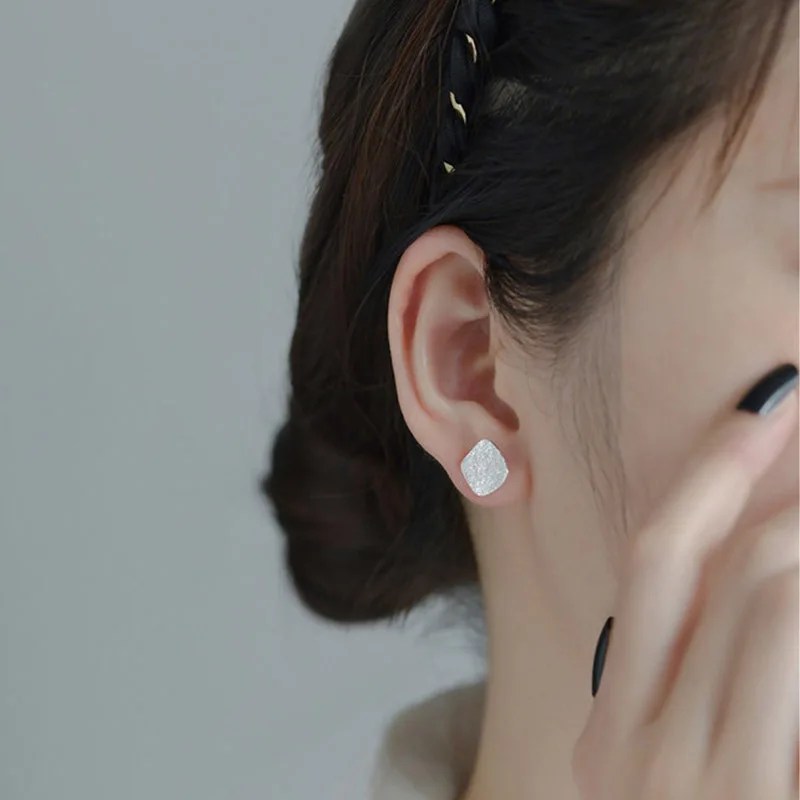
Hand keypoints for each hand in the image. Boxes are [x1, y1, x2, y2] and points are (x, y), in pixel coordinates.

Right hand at [572, 378, 798, 799]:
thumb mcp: (692, 782)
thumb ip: (703, 691)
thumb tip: (759, 562)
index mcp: (606, 740)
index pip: (653, 562)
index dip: (711, 472)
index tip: (764, 409)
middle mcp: (629, 756)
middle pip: (711, 562)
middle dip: (778, 484)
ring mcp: (692, 784)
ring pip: (767, 590)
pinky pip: (787, 633)